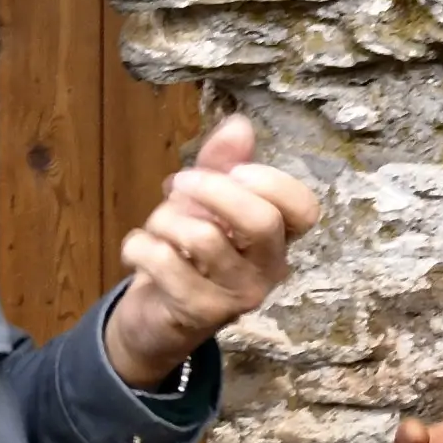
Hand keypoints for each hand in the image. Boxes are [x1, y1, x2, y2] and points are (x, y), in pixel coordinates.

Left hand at [103, 115, 319, 387]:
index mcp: (278, 239)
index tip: (235, 171)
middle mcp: (267, 270)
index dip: (270, 182)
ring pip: (203, 238)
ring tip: (155, 225)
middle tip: (181, 182)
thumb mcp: (205, 200)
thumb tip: (240, 124)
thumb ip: (223, 163)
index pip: (304, 209)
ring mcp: (236, 296)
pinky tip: (138, 250)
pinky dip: (139, 245)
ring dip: (165, 218)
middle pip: (261, 222)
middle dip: (212, 190)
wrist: (157, 318)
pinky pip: (164, 262)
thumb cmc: (188, 252)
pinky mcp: (199, 313)